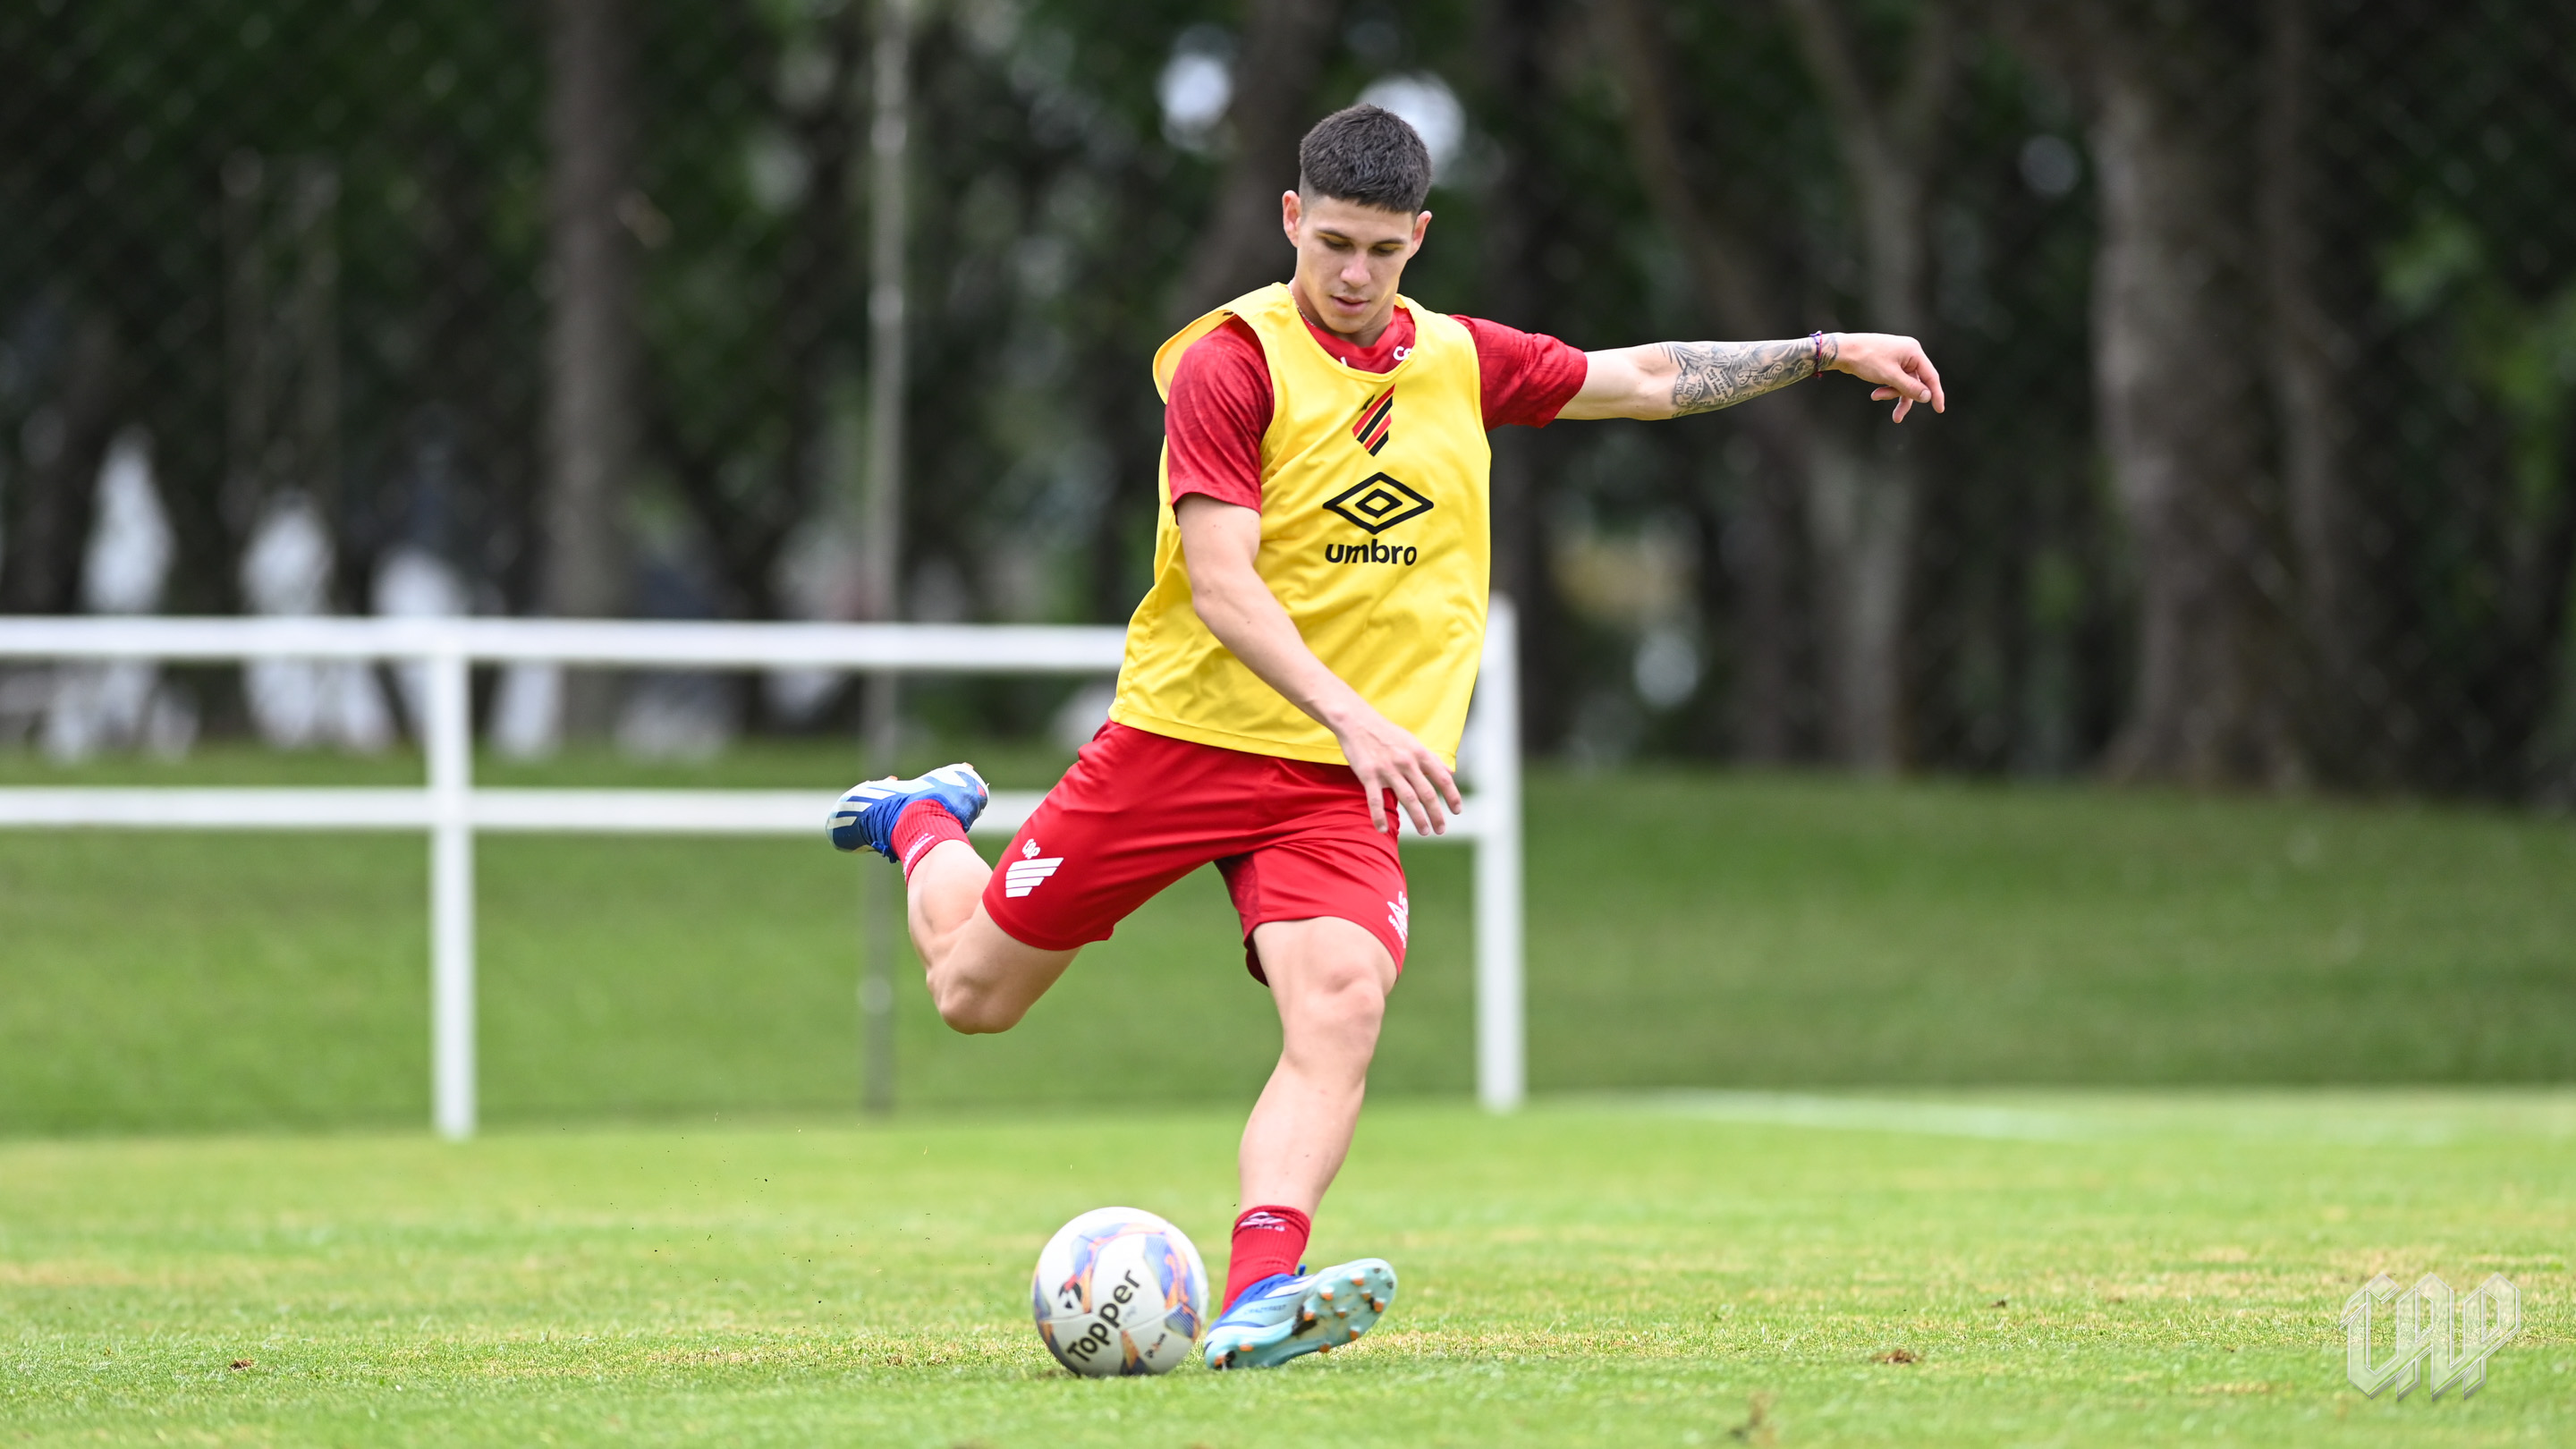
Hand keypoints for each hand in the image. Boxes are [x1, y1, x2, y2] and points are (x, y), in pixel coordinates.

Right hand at [1326, 699, 1462, 834]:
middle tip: (1441, 830)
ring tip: (1424, 832)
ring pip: (1408, 799)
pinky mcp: (1368, 774)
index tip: (1457, 811)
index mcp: (1419, 753)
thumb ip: (1431, 759)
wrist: (1356, 721)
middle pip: (1427, 794)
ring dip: (1418, 819)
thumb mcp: (1413, 742)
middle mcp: (1406, 762)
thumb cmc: (1386, 733)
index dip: (1452, 796)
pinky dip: (1379, 817)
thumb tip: (1450, 774)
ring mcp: (1387, 769)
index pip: (1442, 778)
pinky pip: (1375, 800)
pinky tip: (1382, 829)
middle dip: (1436, 815)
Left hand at [1828, 332, 1945, 422]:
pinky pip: (1895, 380)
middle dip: (1904, 398)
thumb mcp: (1890, 376)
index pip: (1931, 376)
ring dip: (1891, 394)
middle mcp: (1909, 353)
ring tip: (1875, 397)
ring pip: (1904, 384)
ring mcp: (1899, 358)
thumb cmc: (1866, 359)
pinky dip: (1887, 388)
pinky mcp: (1890, 363)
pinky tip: (1875, 394)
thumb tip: (1927, 396)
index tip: (1939, 409)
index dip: (1936, 394)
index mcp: (1913, 351)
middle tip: (1897, 417)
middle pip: (1916, 382)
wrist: (1843, 351)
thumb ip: (1910, 387)